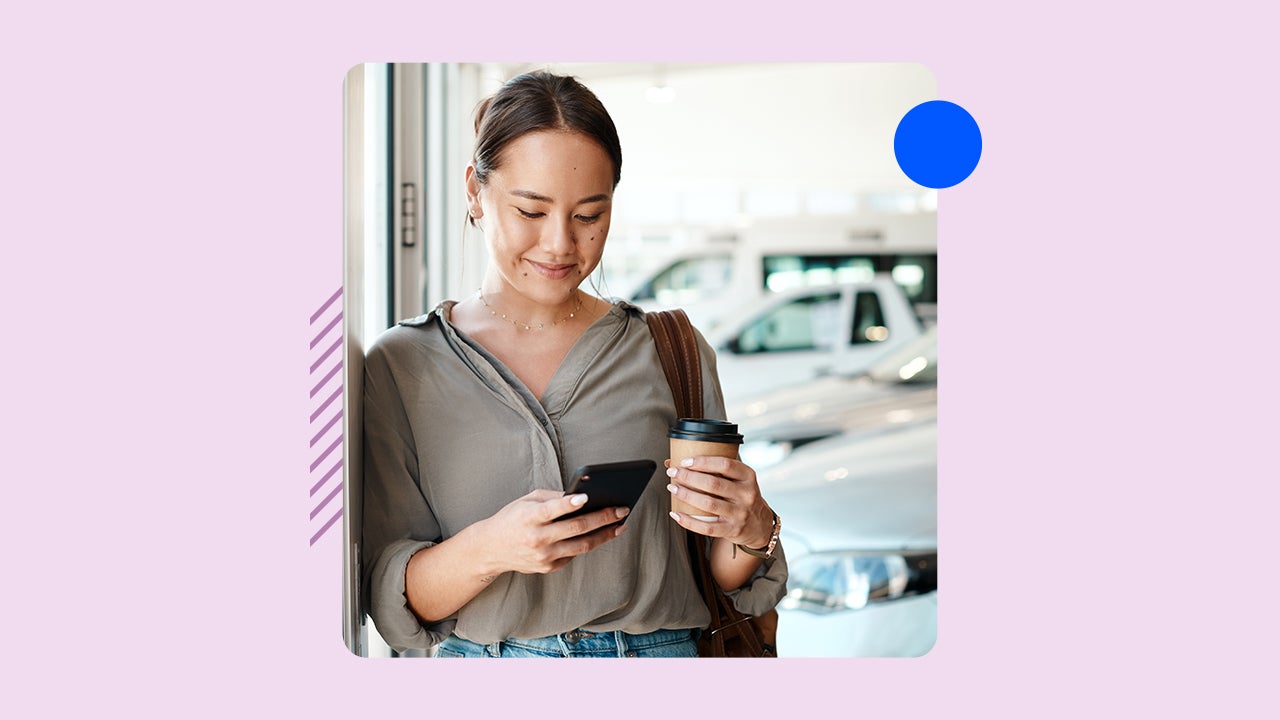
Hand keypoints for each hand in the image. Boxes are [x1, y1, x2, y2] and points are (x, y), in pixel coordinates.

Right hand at [478, 489, 628, 575]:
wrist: (491, 549)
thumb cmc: (513, 518)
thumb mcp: (527, 500)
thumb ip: (552, 498)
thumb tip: (583, 496)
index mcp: (529, 517)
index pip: (552, 510)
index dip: (570, 504)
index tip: (587, 497)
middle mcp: (536, 538)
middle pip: (576, 528)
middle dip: (603, 518)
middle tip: (622, 509)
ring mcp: (543, 556)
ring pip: (582, 546)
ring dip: (605, 534)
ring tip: (620, 525)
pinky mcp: (548, 567)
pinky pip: (573, 554)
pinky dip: (588, 543)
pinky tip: (601, 534)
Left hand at [665, 456, 773, 548]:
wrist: (759, 525)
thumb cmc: (741, 496)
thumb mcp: (737, 480)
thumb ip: (713, 470)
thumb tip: (672, 461)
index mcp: (748, 476)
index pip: (725, 465)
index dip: (703, 462)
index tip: (685, 461)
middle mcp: (746, 494)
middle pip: (713, 484)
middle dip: (689, 477)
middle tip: (673, 473)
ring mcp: (740, 514)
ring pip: (709, 504)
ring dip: (686, 495)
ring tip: (673, 488)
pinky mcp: (732, 530)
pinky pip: (707, 527)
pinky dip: (688, 521)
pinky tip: (676, 514)